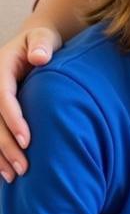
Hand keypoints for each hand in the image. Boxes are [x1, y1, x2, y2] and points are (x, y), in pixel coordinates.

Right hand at [0, 24, 62, 180]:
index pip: (2, 97)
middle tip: (23, 167)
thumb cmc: (42, 42)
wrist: (34, 45)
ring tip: (14, 176)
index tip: (27, 139)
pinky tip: (5, 171)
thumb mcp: (43, 37)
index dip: (13, 120)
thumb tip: (40, 57)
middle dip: (6, 146)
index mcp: (1, 69)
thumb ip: (41, 45)